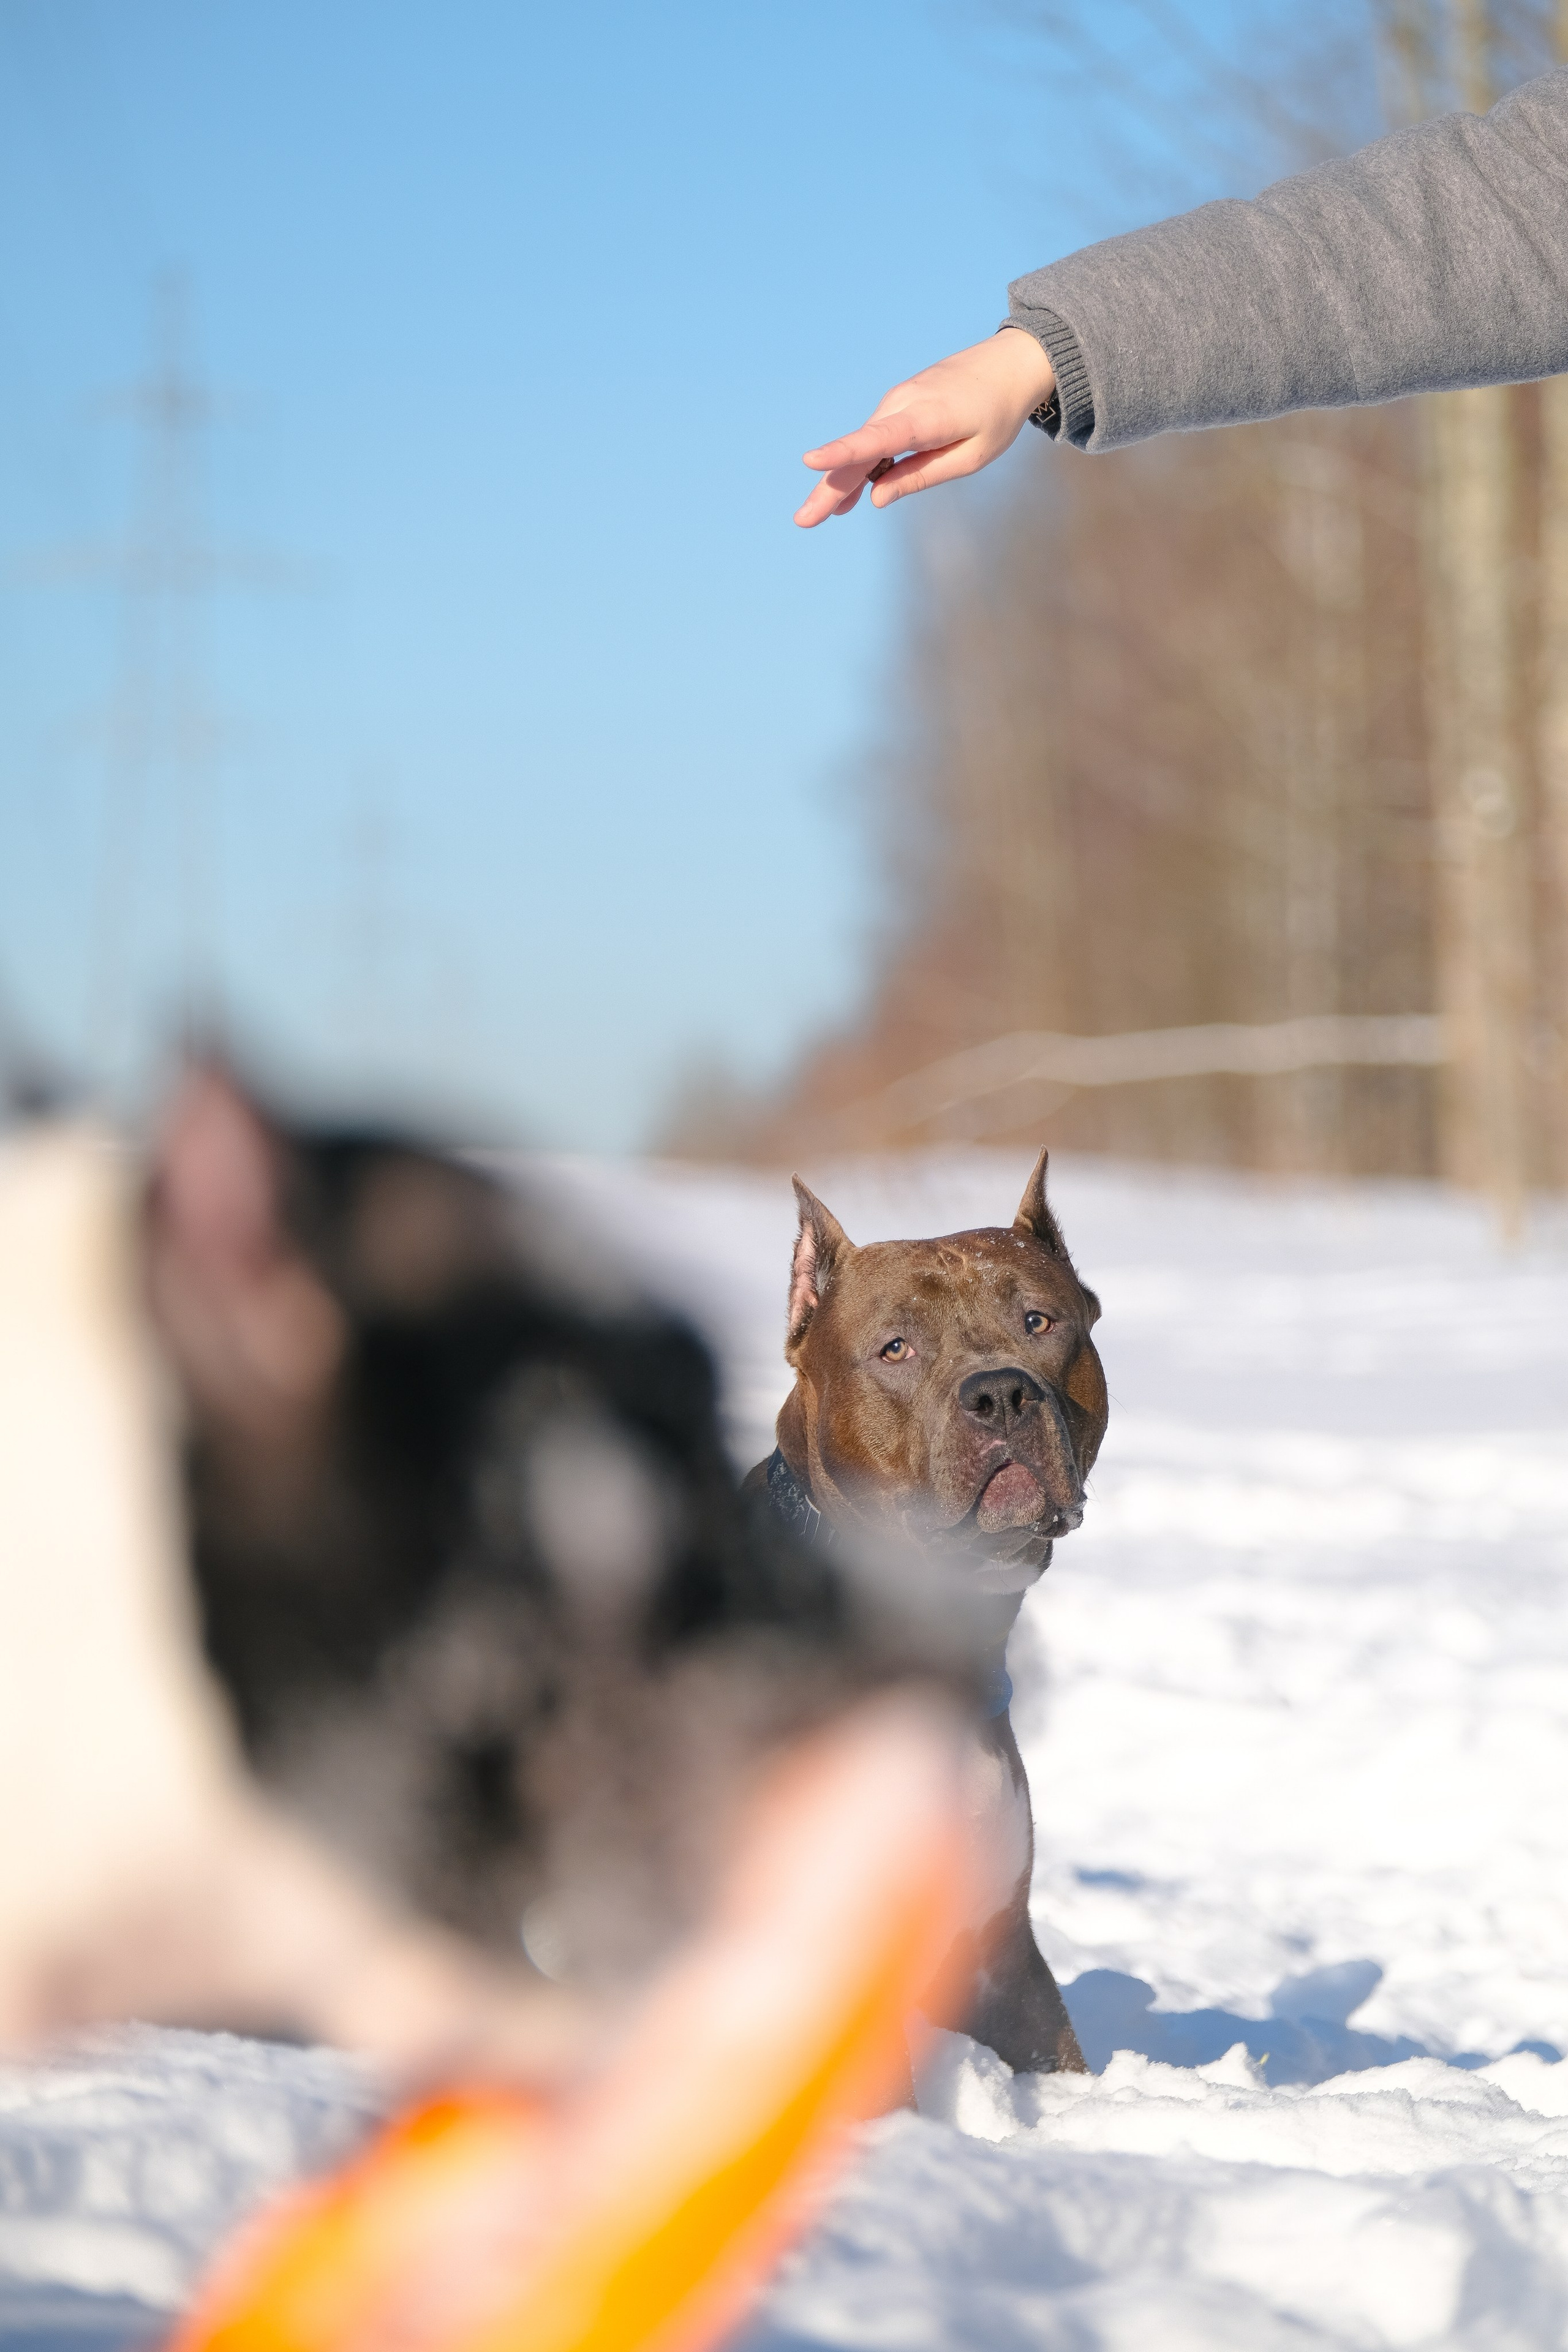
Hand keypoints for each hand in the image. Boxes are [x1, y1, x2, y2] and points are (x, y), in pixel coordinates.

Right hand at [794, 331, 1056, 527]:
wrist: (1011, 363)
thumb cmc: (998, 414)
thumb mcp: (971, 456)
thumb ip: (922, 476)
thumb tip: (877, 498)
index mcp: (925, 418)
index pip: (876, 440)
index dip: (842, 454)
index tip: (810, 461)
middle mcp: (902, 404)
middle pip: (859, 451)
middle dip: (830, 487)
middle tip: (804, 521)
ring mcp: (897, 401)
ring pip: (863, 446)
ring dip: (842, 480)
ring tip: (823, 516)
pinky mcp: (899, 403)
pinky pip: (874, 438)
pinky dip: (863, 464)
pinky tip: (854, 494)